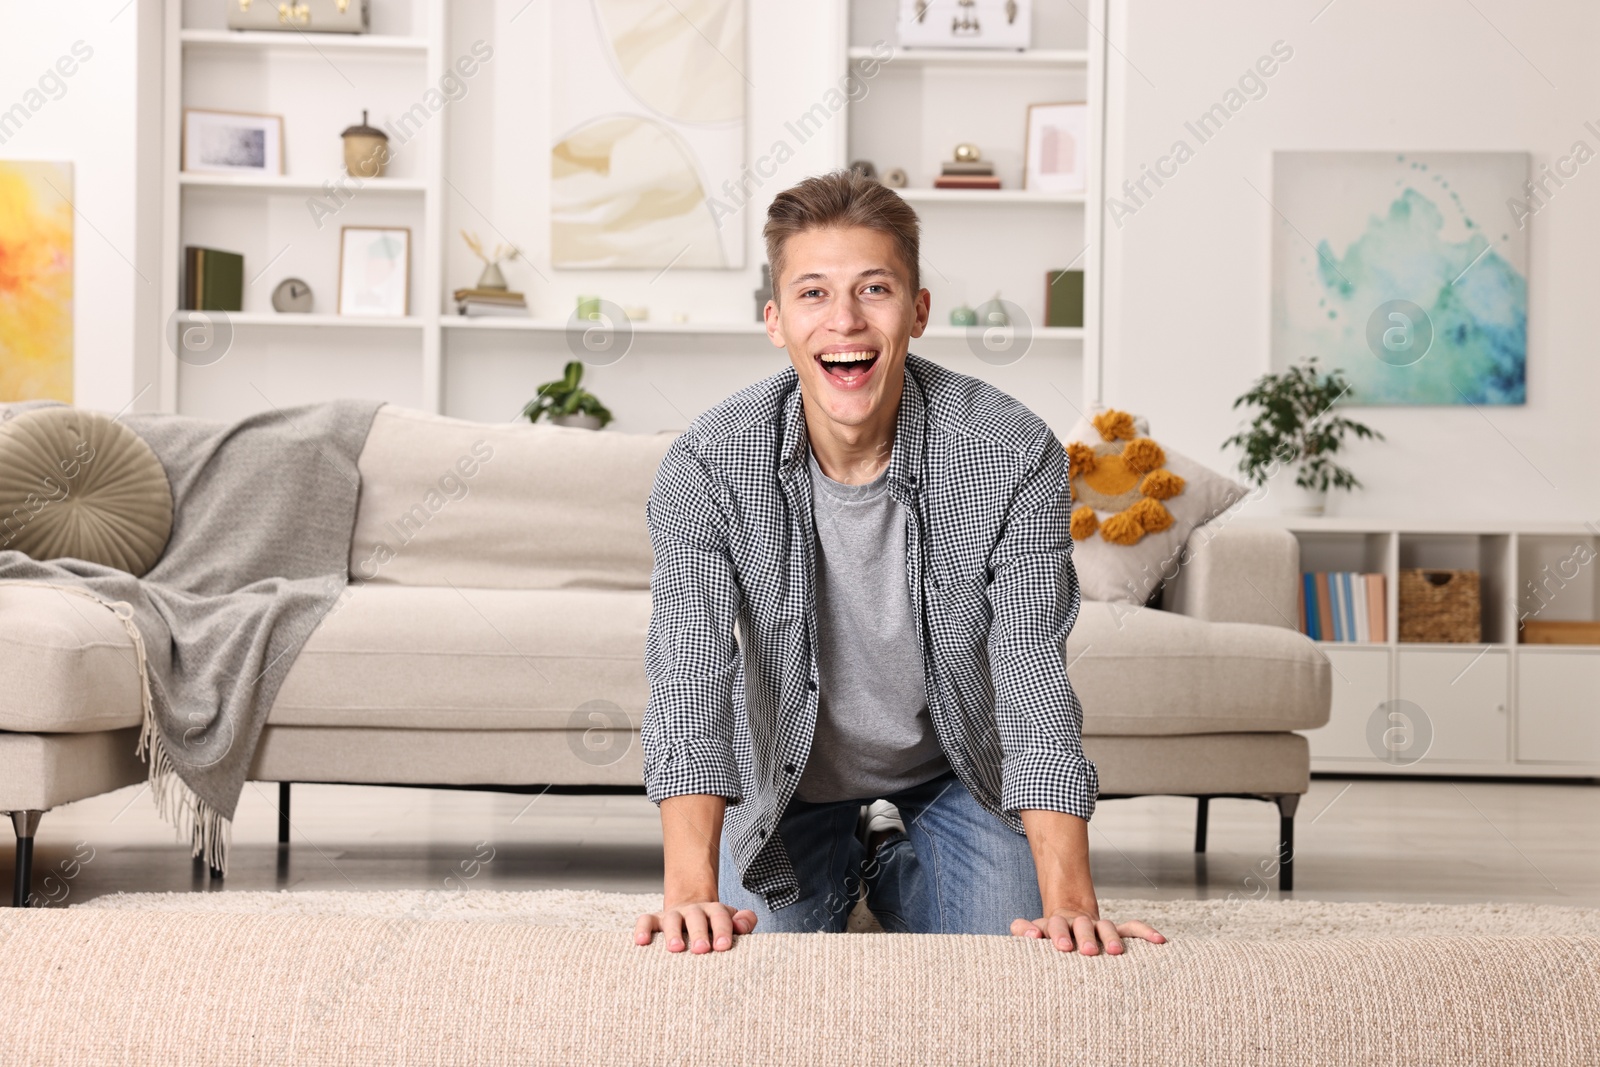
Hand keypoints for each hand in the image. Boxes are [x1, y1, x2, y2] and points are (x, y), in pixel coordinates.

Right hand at [634, 900, 757, 952]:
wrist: (691, 911)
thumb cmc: (714, 926)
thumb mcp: (731, 921)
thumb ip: (744, 921)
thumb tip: (742, 926)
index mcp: (714, 911)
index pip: (720, 916)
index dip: (722, 929)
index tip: (723, 946)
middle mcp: (693, 911)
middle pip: (696, 917)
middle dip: (698, 933)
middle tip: (702, 949)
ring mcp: (673, 915)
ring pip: (672, 919)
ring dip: (673, 932)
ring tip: (675, 948)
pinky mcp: (655, 920)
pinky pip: (646, 920)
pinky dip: (642, 929)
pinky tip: (641, 942)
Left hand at [1011, 907, 1166, 955]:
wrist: (1068, 921)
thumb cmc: (1048, 936)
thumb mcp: (1032, 933)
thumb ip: (1023, 929)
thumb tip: (1021, 930)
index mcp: (1056, 924)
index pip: (1053, 925)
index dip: (1053, 933)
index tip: (1057, 946)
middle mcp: (1078, 922)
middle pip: (1081, 925)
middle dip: (1085, 937)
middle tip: (1087, 951)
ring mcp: (1097, 927)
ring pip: (1106, 927)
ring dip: (1111, 937)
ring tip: (1116, 952)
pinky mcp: (1115, 933)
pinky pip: (1132, 929)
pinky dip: (1145, 932)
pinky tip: (1159, 940)